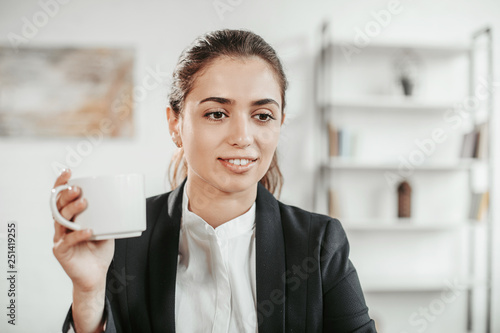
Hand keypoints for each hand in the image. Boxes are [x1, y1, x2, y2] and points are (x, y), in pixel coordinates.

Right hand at [52, 169, 113, 291]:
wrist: (95, 276)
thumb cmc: (99, 251)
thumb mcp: (107, 229)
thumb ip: (108, 216)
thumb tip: (122, 199)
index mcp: (70, 218)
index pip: (61, 198)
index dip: (61, 184)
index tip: (68, 173)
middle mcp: (62, 226)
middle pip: (58, 206)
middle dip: (66, 195)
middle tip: (78, 189)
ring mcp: (60, 239)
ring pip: (60, 220)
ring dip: (71, 210)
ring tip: (83, 202)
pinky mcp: (61, 252)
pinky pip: (67, 241)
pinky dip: (78, 234)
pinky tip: (88, 230)